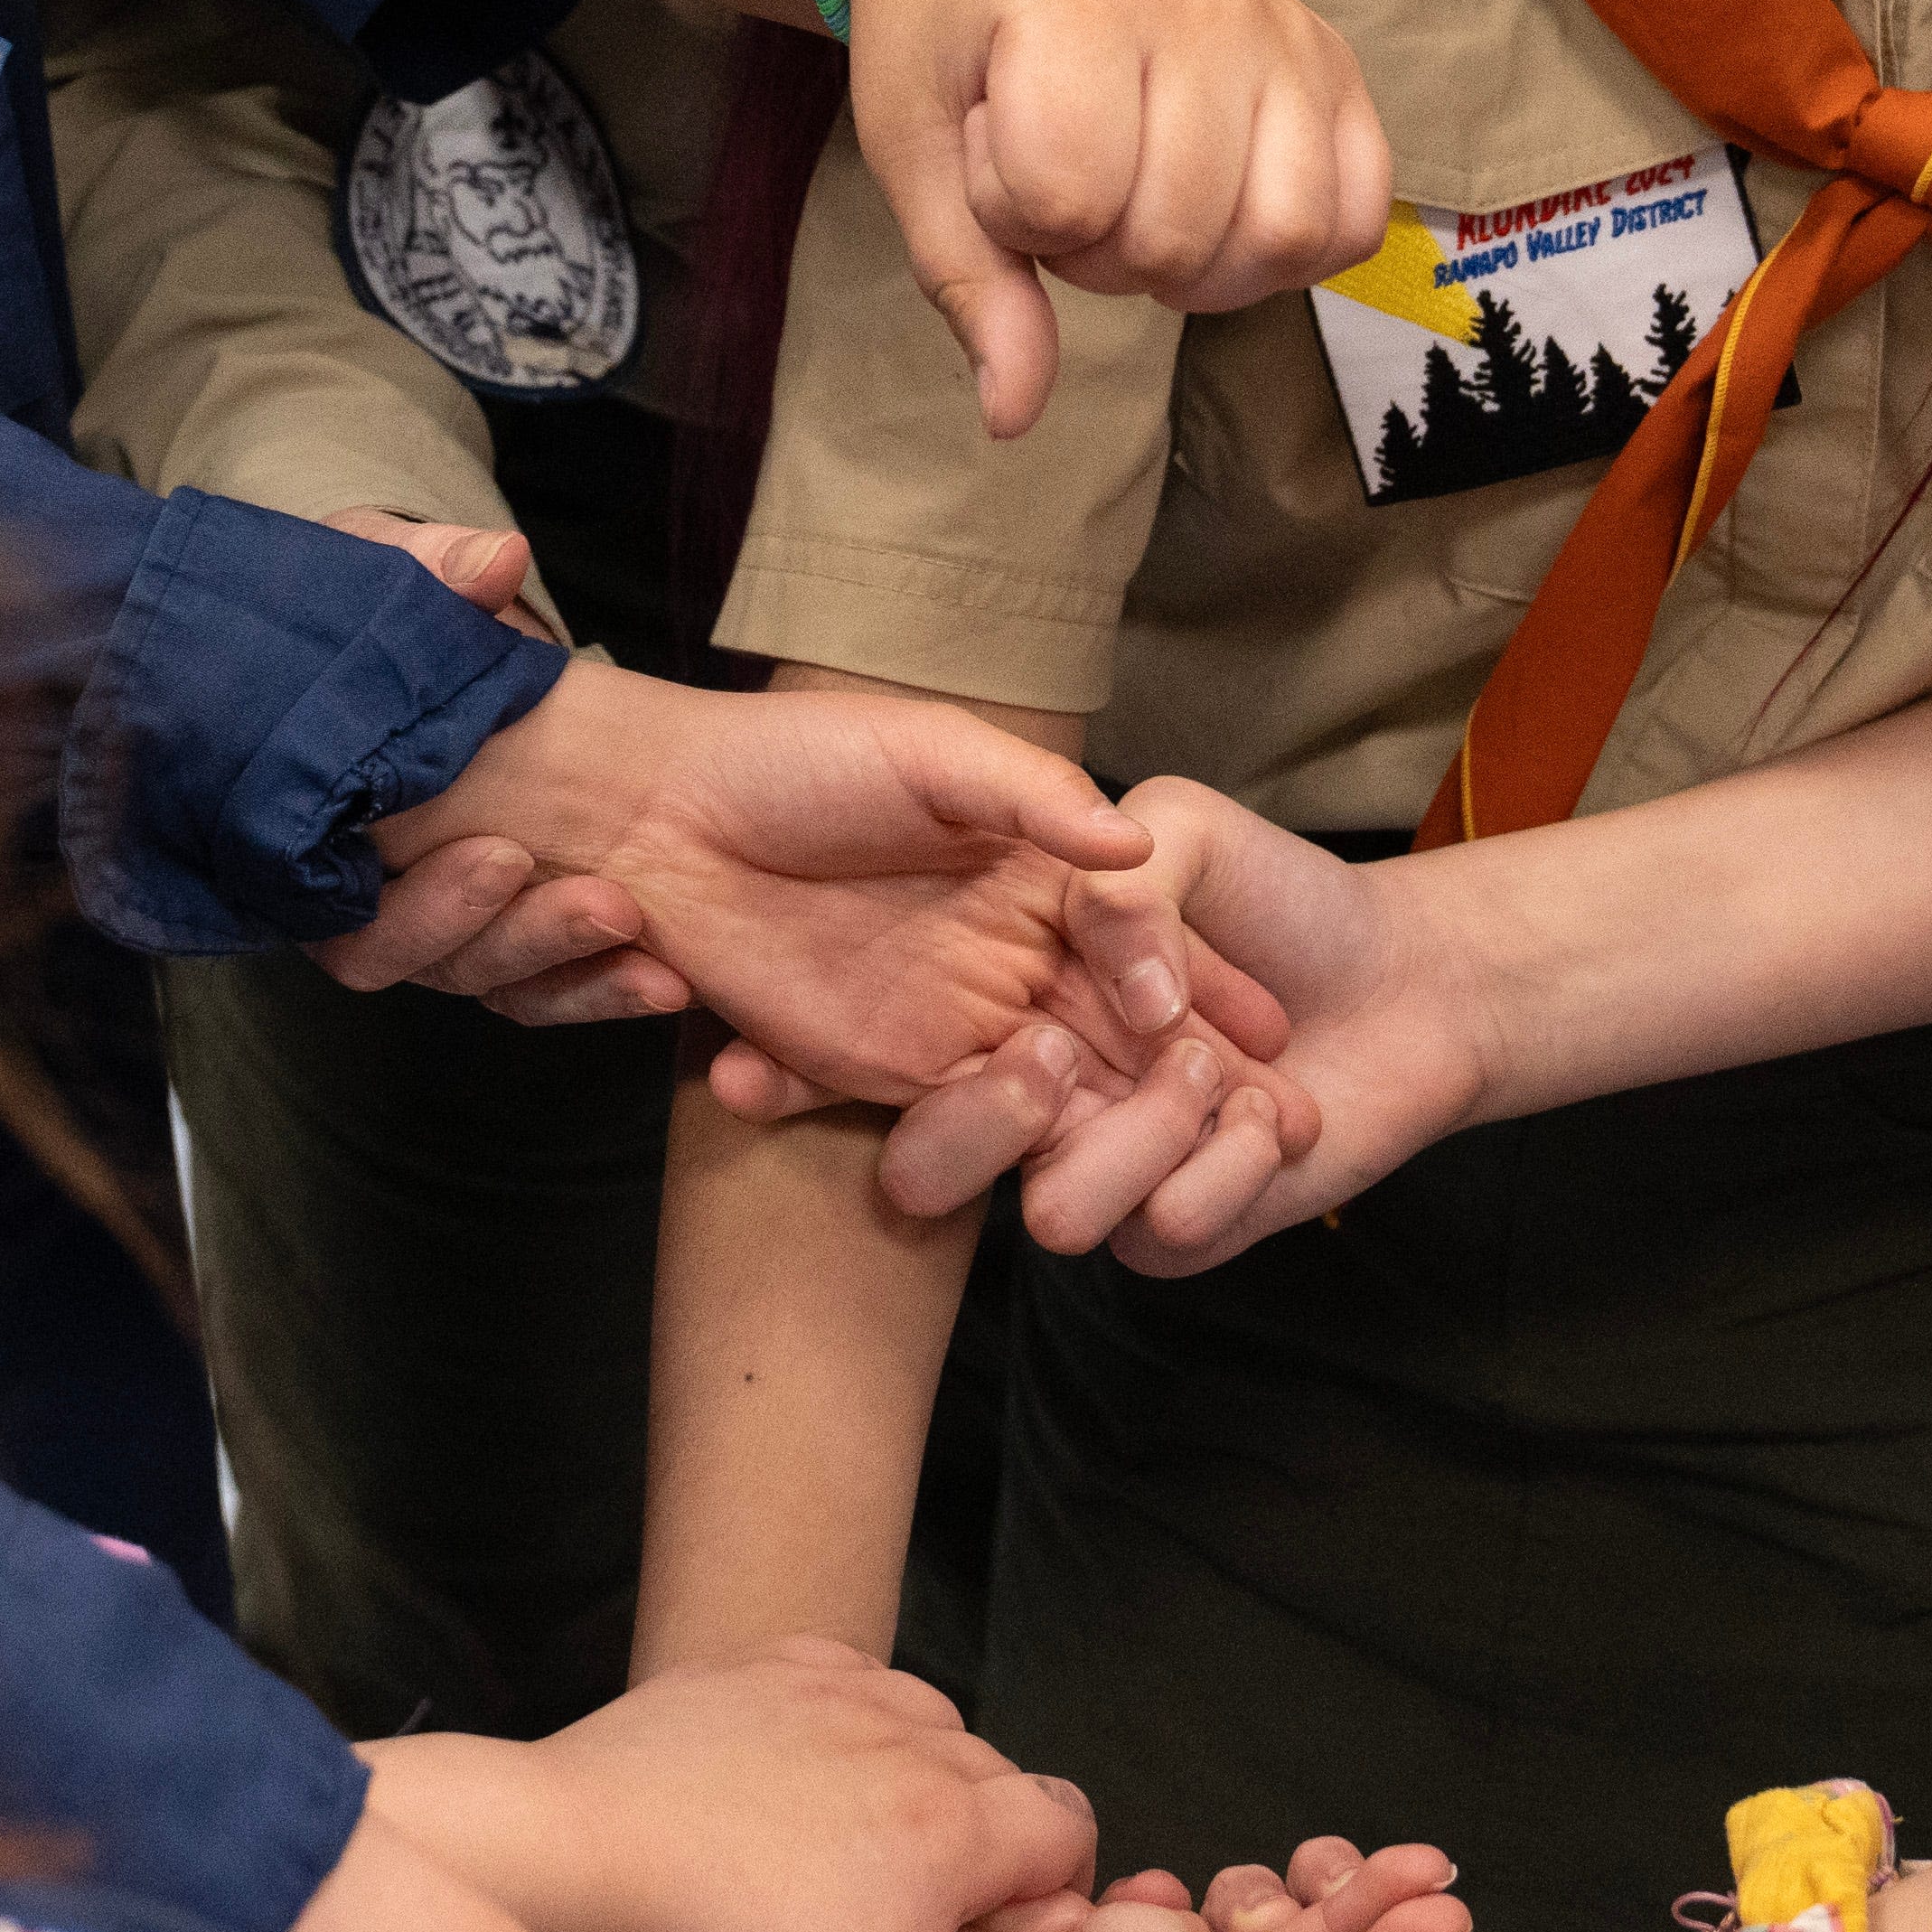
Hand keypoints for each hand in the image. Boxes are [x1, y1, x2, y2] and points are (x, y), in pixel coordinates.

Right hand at [308, 512, 678, 1017]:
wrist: (403, 637)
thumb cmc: (374, 609)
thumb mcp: (389, 571)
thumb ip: (434, 571)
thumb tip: (498, 562)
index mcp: (311, 810)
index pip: (328, 899)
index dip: (410, 902)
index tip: (504, 855)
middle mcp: (358, 880)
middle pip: (389, 955)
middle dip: (475, 929)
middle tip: (541, 868)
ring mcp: (429, 911)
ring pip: (471, 976)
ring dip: (550, 960)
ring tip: (627, 918)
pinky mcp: (499, 926)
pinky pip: (535, 987)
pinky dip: (592, 989)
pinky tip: (661, 976)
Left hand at [365, 1638, 1098, 1931]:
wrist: (575, 1853)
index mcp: (950, 1824)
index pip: (1067, 1827)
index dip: (1054, 1889)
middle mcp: (904, 1734)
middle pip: (997, 1775)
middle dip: (980, 1840)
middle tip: (917, 1912)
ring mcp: (827, 1688)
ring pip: (922, 1716)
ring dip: (913, 1773)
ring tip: (856, 1846)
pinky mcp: (754, 1667)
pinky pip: (836, 1678)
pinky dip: (836, 1723)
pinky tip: (796, 1777)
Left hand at [398, 668, 1308, 1117]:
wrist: (657, 814)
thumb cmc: (798, 758)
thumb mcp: (931, 752)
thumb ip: (1035, 799)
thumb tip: (1137, 852)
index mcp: (1038, 876)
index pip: (1146, 946)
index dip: (1209, 992)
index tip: (1274, 1042)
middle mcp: (1007, 956)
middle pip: (1116, 1037)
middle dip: (1184, 1088)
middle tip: (1263, 1137)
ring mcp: (944, 1020)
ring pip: (1046, 1096)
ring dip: (1099, 1135)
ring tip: (1165, 1175)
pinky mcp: (872, 1071)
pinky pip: (942, 1124)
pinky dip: (985, 1148)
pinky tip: (1047, 1178)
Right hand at [827, 780, 1485, 1267]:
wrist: (1419, 979)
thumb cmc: (1290, 894)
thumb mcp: (1185, 829)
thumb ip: (1101, 869)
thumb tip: (1079, 946)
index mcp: (1012, 995)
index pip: (885, 1046)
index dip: (802, 1069)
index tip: (736, 1081)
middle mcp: (1044, 1086)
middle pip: (939, 1152)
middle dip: (956, 1132)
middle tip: (1016, 1076)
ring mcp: (1111, 1161)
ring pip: (1050, 1203)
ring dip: (1122, 1144)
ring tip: (1211, 1077)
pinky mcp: (1185, 1220)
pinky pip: (1161, 1231)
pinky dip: (1214, 1178)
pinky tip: (1276, 1121)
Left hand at [841, 0, 1390, 437]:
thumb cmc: (951, 31)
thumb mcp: (914, 144)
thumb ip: (967, 280)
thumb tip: (1012, 419)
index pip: (1065, 198)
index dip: (1012, 214)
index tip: (992, 143)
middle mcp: (1201, 2)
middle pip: (1177, 234)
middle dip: (1100, 250)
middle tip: (1065, 176)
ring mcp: (1282, 29)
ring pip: (1283, 236)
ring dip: (1200, 261)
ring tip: (1143, 196)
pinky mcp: (1333, 59)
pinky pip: (1355, 216)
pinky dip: (1289, 251)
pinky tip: (1220, 209)